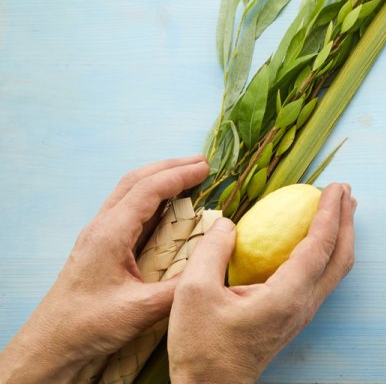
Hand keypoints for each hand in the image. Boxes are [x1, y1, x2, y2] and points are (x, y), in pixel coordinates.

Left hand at [0, 155, 208, 382]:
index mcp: (110, 234)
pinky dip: (152, 198)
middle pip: (136, 181)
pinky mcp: (100, 245)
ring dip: (159, 178)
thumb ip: (179, 289)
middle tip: (202, 163)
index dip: (179, 175)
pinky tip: (168, 206)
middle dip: (170, 167)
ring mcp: (98, 234)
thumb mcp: (140, 310)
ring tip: (188, 175)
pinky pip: (128, 209)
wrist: (52, 343)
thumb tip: (212, 269)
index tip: (206, 167)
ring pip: (129, 192)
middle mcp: (102, 226)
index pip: (148, 190)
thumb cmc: (89, 325)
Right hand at [168, 183, 355, 382]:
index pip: (320, 245)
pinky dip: (326, 251)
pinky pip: (321, 277)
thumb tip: (229, 223)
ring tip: (339, 210)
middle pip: (340, 257)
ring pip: (335, 269)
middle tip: (345, 191)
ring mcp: (302, 312)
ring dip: (341, 235)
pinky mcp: (294, 316)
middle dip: (347, 221)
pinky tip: (313, 241)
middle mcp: (304, 303)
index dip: (331, 213)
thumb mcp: (193, 293)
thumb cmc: (202, 347)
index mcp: (287, 295)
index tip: (336, 186)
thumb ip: (212, 252)